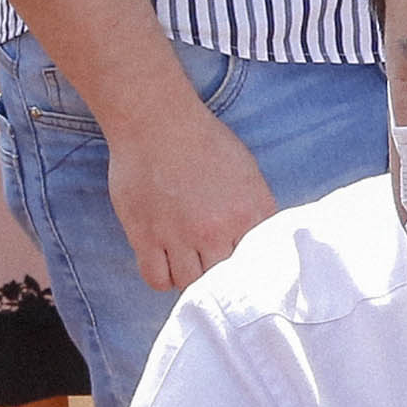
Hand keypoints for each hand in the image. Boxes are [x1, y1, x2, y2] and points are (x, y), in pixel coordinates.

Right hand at [102, 100, 279, 289]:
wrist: (157, 121)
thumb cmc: (203, 141)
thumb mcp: (247, 172)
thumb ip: (257, 212)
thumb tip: (260, 246)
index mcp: (248, 213)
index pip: (257, 265)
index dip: (247, 269)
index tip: (239, 268)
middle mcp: (216, 230)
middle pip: (223, 279)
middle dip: (218, 275)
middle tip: (210, 263)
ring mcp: (179, 236)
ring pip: (190, 284)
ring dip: (190, 277)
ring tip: (187, 261)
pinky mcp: (146, 237)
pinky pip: (157, 280)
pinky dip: (163, 278)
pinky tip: (166, 263)